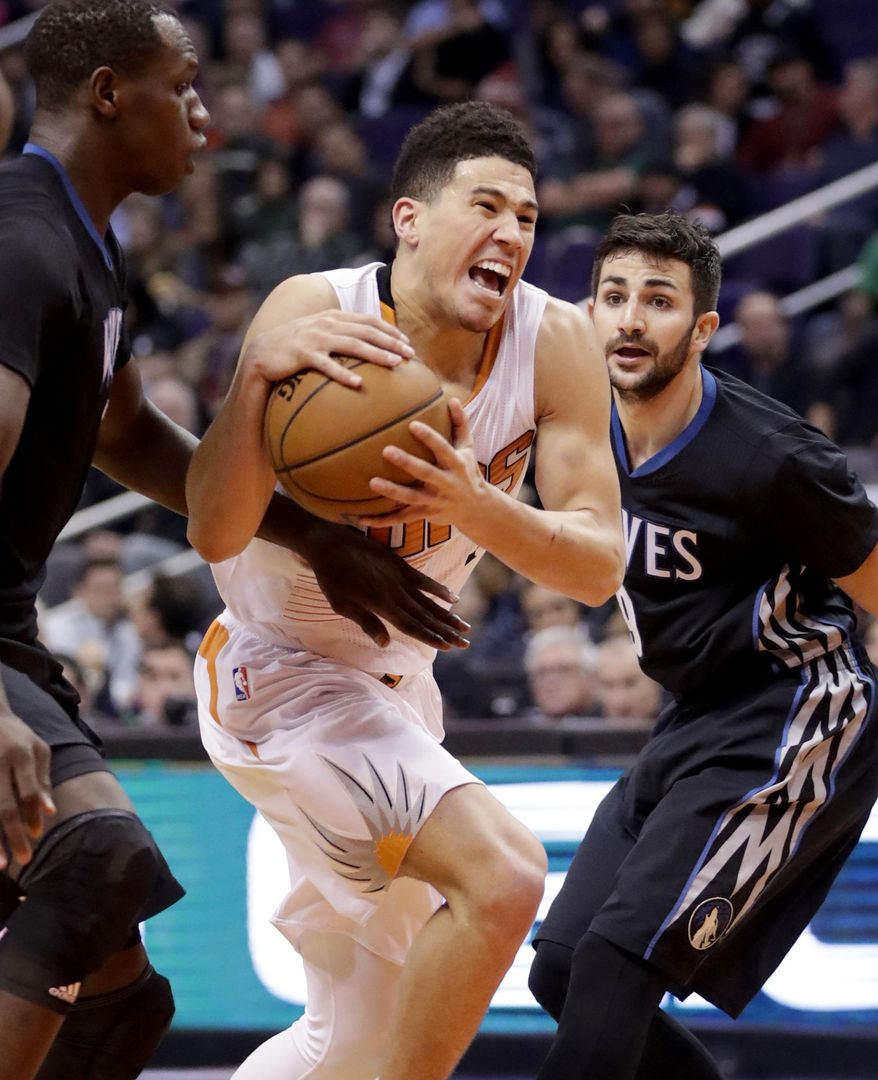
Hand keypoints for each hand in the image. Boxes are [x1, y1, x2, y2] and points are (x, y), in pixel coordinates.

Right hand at [0, 711, 53, 868]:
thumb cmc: (19, 736)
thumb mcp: (39, 749)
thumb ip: (43, 779)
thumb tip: (50, 811)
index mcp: (20, 756)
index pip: (28, 792)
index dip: (33, 815)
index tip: (38, 835)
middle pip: (5, 807)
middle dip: (13, 836)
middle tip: (24, 860)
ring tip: (1, 865)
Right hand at [244, 310, 414, 387]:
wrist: (263, 353)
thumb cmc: (295, 347)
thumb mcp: (319, 335)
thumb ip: (340, 335)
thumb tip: (366, 348)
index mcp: (333, 318)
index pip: (368, 321)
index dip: (389, 330)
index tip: (407, 342)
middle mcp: (327, 324)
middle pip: (366, 331)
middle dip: (391, 342)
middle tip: (410, 355)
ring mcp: (315, 338)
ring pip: (352, 344)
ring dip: (376, 354)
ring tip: (394, 365)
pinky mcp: (303, 354)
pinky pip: (327, 365)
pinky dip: (342, 373)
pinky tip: (357, 383)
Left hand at [304, 524, 470, 650]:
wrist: (329, 543)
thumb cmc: (331, 578)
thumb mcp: (342, 605)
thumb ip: (366, 622)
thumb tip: (386, 643)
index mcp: (381, 605)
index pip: (411, 626)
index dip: (430, 638)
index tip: (447, 648)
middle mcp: (395, 593)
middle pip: (426, 616)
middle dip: (447, 631)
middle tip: (465, 643)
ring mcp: (399, 577)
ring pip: (429, 601)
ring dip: (448, 615)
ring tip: (464, 627)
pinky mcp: (400, 564)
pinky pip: (424, 579)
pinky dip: (439, 589)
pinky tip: (454, 599)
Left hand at [358, 399, 484, 531]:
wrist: (476, 509)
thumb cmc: (467, 472)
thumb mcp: (468, 449)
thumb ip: (460, 424)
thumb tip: (453, 398)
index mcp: (456, 465)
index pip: (443, 449)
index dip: (429, 437)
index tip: (412, 424)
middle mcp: (446, 484)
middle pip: (425, 473)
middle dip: (407, 463)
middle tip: (386, 450)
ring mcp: (434, 502)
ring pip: (411, 498)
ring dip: (392, 492)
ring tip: (372, 483)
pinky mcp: (424, 514)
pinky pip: (400, 519)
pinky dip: (381, 520)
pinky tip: (361, 518)